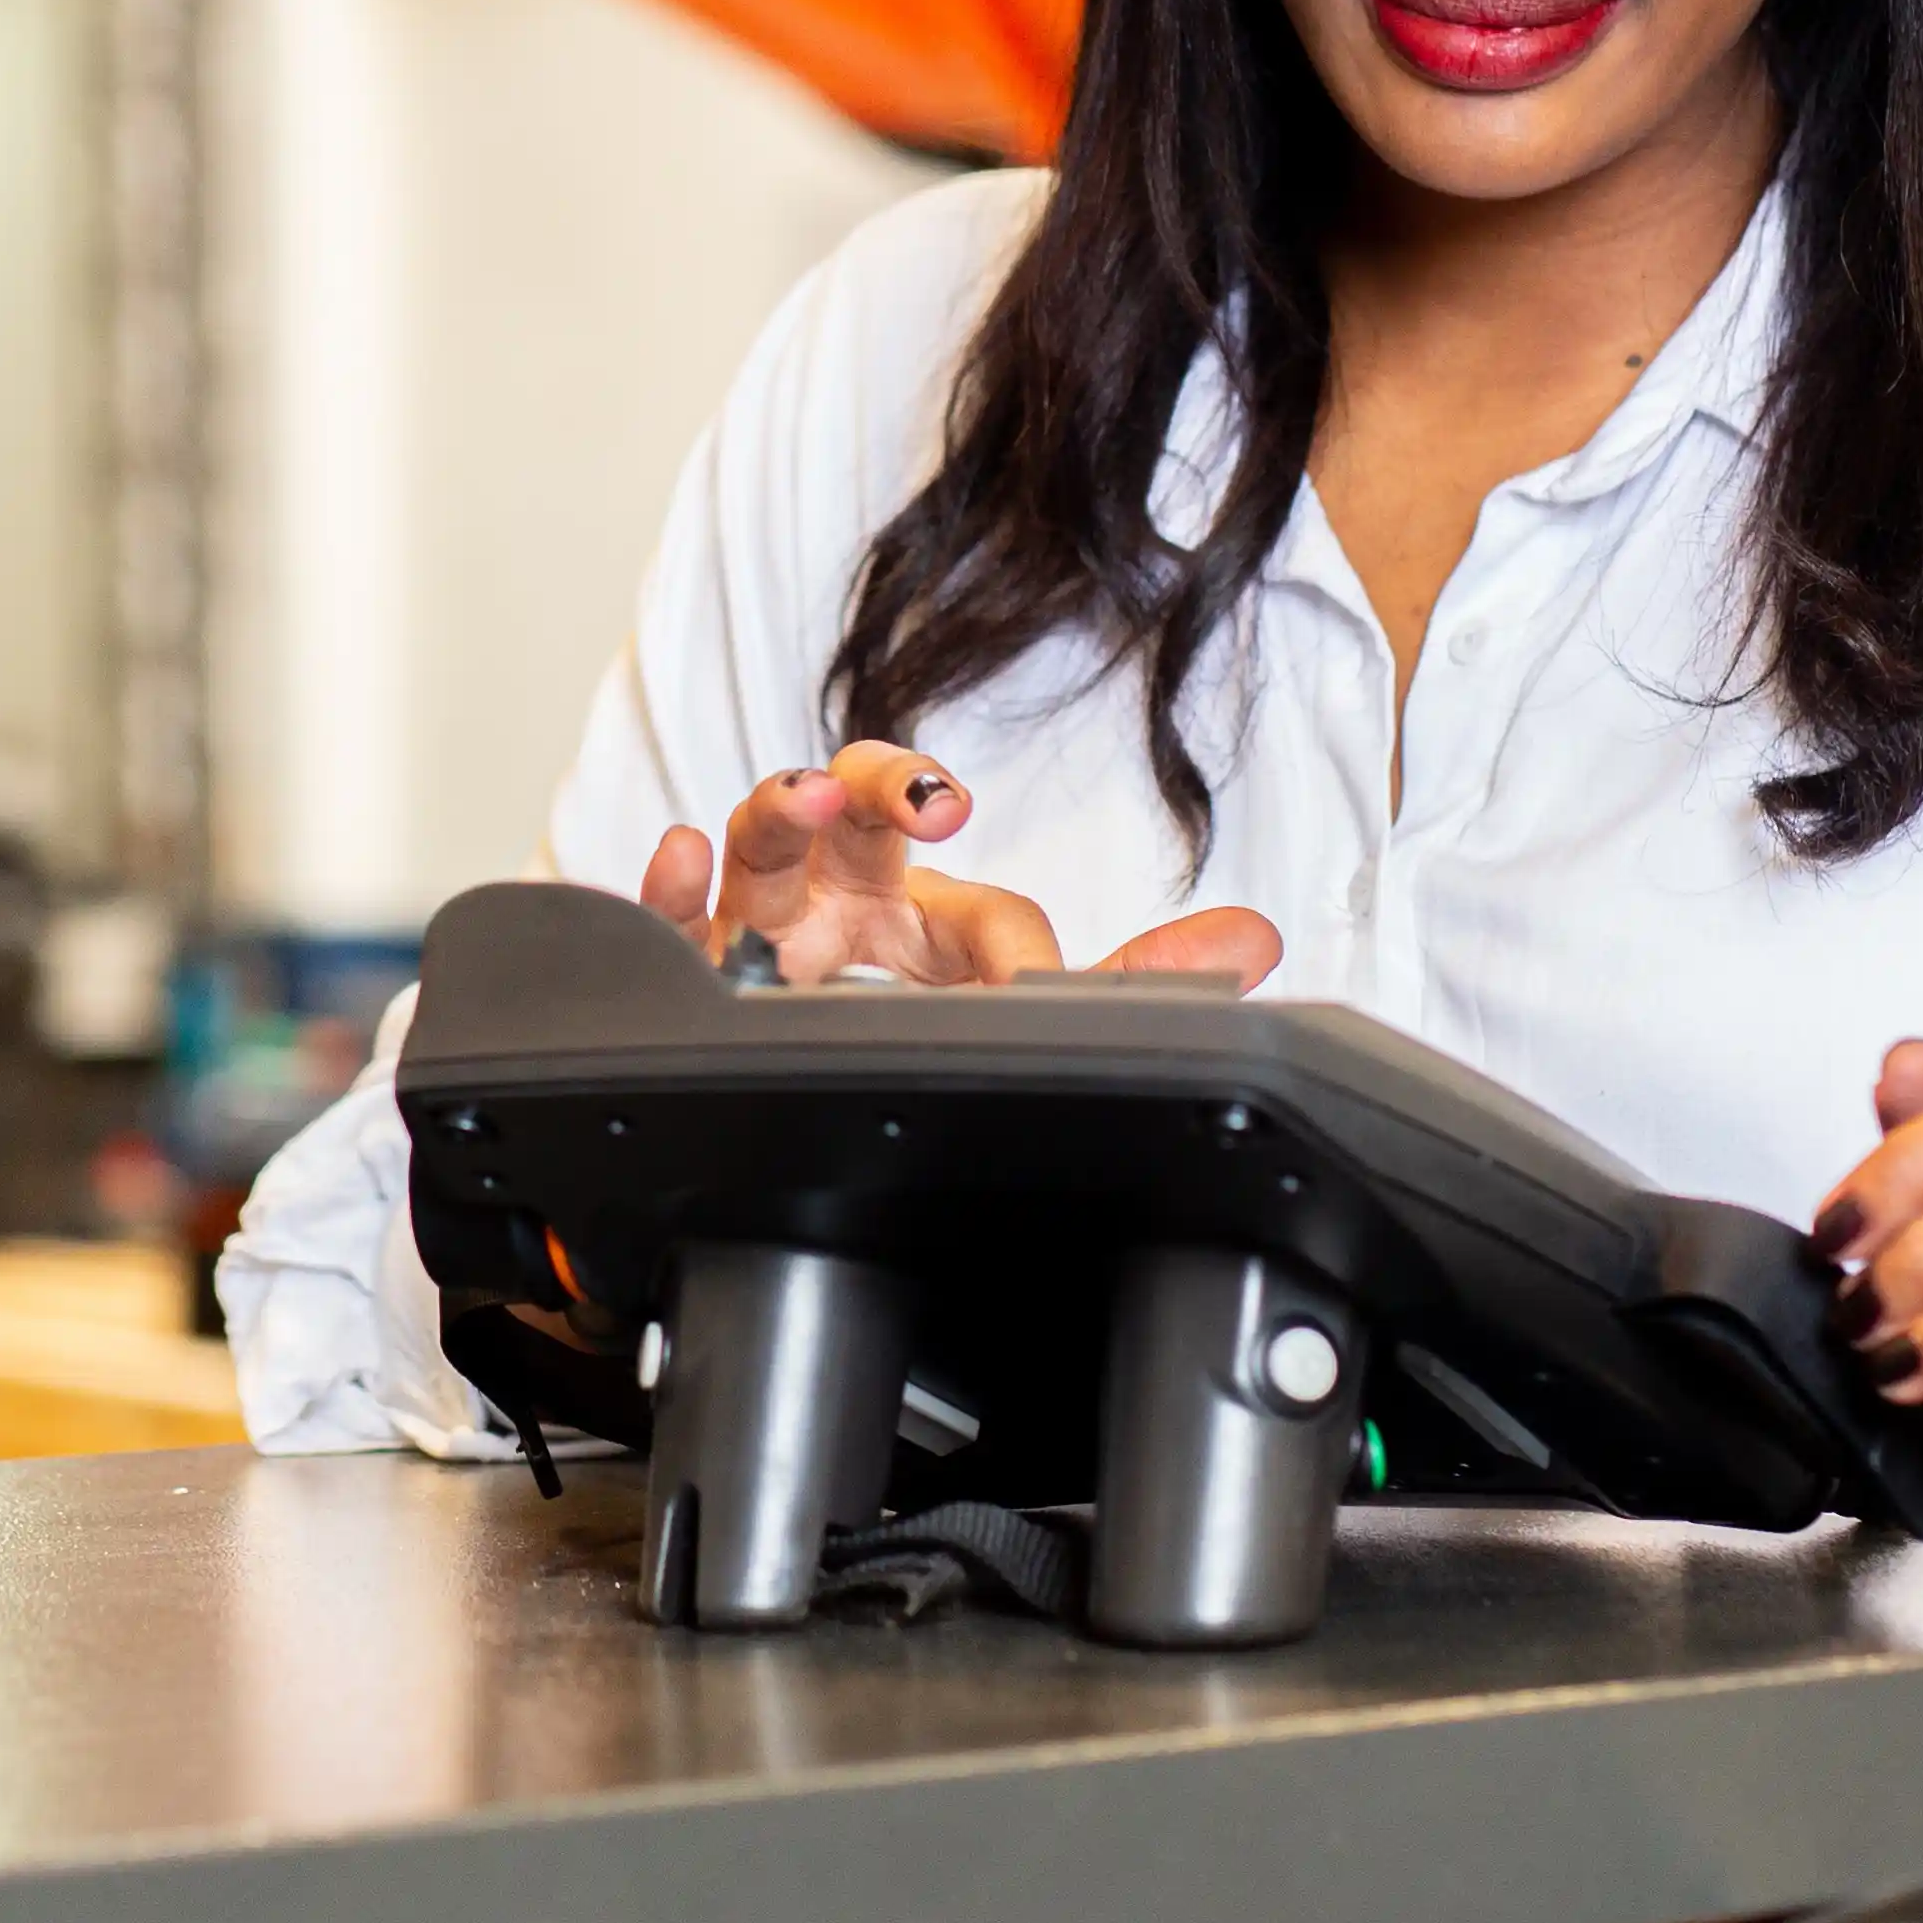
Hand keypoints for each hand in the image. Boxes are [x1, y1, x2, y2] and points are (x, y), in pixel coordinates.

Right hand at [632, 743, 1279, 988]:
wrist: (794, 1135)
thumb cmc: (899, 1042)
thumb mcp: (1021, 1021)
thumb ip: (1136, 982)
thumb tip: (1256, 940)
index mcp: (913, 905)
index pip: (975, 898)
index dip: (1013, 942)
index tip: (1033, 984)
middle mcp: (832, 902)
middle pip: (853, 808)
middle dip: (887, 786)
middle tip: (934, 802)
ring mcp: (756, 934)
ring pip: (760, 846)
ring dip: (780, 807)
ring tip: (809, 797)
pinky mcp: (694, 979)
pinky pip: (668, 920)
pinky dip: (665, 885)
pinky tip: (677, 854)